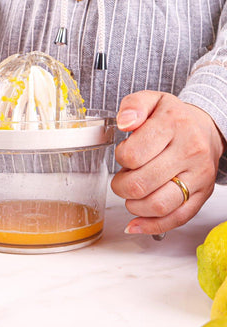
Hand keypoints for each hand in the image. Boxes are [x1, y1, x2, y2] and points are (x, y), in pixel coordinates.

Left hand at [111, 90, 225, 234]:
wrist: (205, 128)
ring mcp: (198, 176)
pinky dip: (151, 225)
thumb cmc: (172, 118)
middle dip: (121, 186)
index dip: (120, 158)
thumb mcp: (152, 100)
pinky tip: (136, 224)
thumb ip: (133, 105)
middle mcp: (189, 151)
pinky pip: (176, 218)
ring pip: (158, 205)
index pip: (133, 154)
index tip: (123, 154)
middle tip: (121, 178)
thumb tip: (124, 122)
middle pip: (142, 183)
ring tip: (130, 195)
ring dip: (133, 205)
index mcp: (173, 125)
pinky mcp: (202, 194)